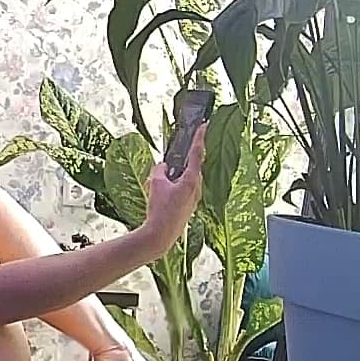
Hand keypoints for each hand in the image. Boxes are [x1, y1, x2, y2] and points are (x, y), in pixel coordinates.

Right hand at [141, 123, 204, 253]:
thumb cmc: (160, 210)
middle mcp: (197, 188)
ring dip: (175, 178)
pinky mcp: (189, 207)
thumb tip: (163, 167)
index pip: (197, 153)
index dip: (199, 138)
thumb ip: (159, 170)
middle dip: (181, 162)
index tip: (204, 125)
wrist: (161, 235)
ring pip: (186, 180)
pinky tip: (163, 195)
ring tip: (159, 184)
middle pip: (192, 168)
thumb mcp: (155, 183)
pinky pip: (183, 191)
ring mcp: (194, 199)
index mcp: (191, 179)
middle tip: (171, 158)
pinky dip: (175, 188)